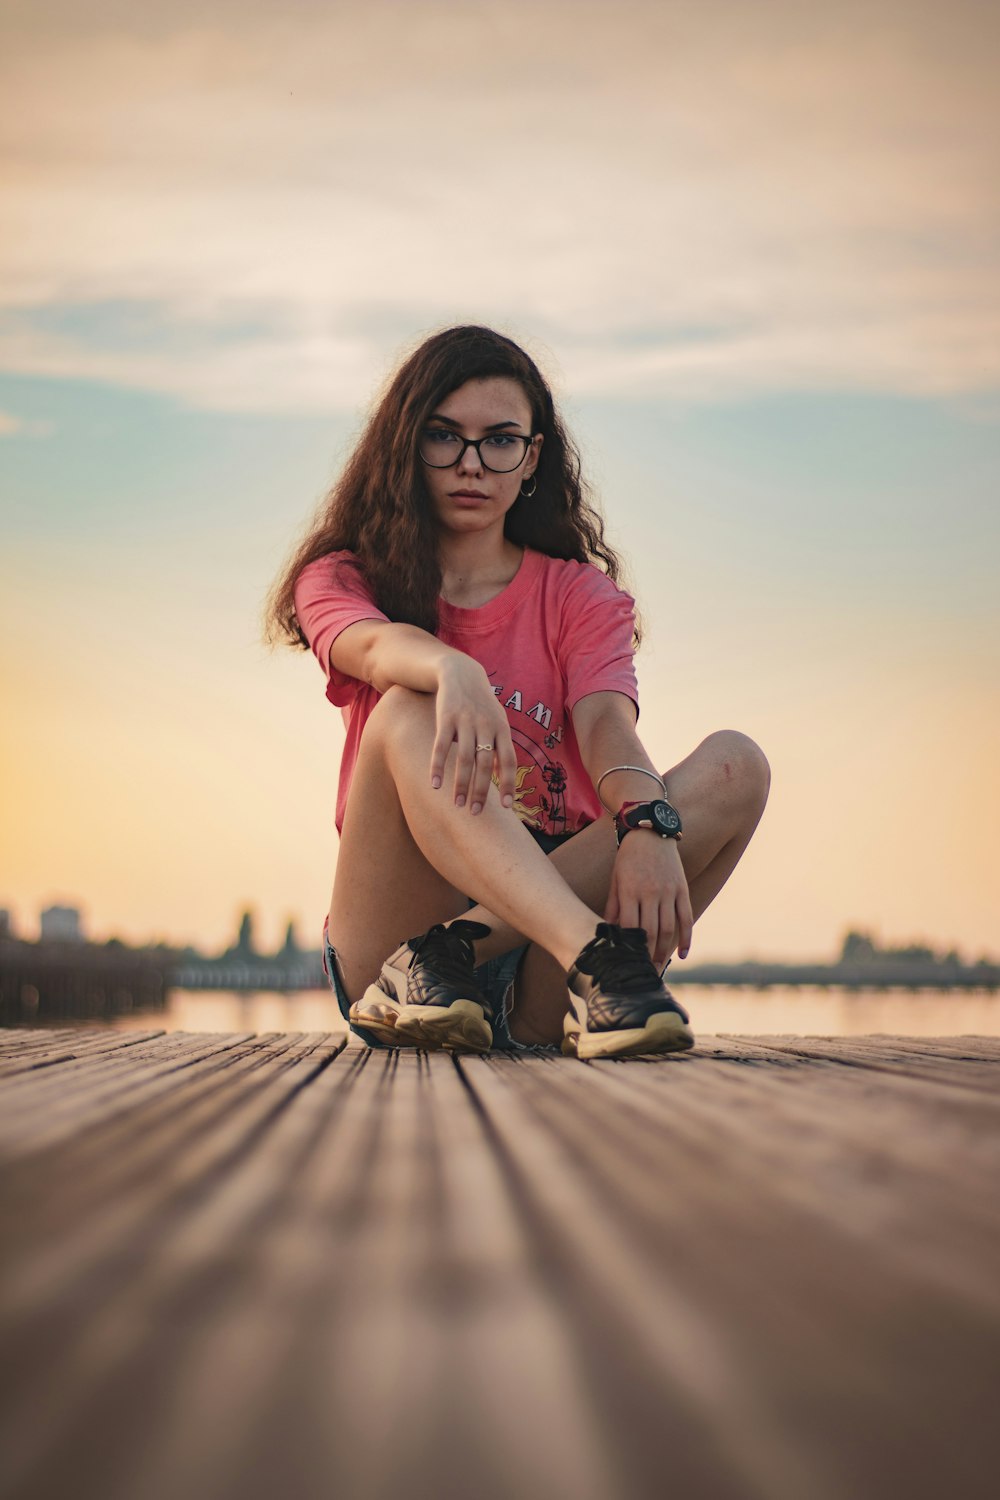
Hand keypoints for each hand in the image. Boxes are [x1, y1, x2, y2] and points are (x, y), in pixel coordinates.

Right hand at [429, 656, 516, 813]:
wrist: (460, 673)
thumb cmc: (481, 704)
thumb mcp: (497, 721)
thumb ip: (501, 747)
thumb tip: (504, 777)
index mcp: (502, 728)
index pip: (509, 761)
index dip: (508, 784)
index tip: (506, 807)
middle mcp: (486, 725)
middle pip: (485, 764)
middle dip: (481, 791)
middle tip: (475, 812)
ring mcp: (466, 721)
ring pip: (464, 759)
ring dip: (460, 784)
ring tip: (457, 804)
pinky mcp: (445, 717)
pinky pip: (441, 746)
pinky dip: (437, 767)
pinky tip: (434, 784)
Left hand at [605, 832, 692, 968]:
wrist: (651, 832)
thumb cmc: (628, 858)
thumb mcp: (615, 880)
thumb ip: (613, 906)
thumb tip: (609, 932)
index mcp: (630, 891)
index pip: (629, 927)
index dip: (628, 948)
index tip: (626, 963)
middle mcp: (650, 893)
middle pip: (650, 932)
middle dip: (646, 956)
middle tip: (642, 973)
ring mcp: (668, 891)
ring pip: (668, 928)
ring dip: (663, 951)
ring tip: (657, 966)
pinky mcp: (682, 889)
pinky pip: (686, 917)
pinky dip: (686, 938)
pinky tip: (682, 954)